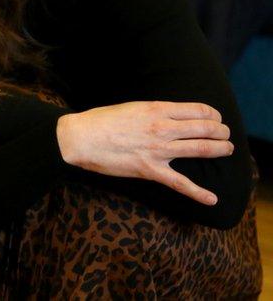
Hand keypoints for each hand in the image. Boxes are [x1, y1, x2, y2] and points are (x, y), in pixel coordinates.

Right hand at [56, 101, 233, 204]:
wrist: (80, 138)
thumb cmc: (101, 121)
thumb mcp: (132, 107)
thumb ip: (154, 112)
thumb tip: (170, 116)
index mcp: (157, 109)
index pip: (198, 110)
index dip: (212, 114)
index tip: (214, 118)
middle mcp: (162, 128)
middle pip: (205, 128)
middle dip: (220, 131)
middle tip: (224, 134)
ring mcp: (158, 150)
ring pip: (200, 149)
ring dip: (219, 149)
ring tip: (227, 149)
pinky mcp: (150, 170)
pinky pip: (180, 183)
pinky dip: (198, 193)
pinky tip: (212, 199)